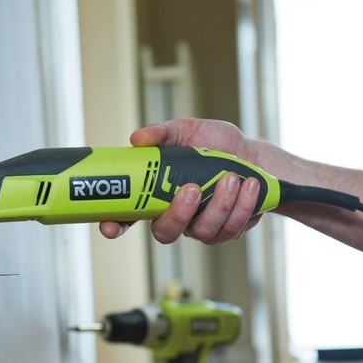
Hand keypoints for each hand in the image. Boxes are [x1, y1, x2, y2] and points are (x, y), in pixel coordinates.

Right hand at [99, 118, 263, 244]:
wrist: (253, 155)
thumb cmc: (215, 143)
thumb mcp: (187, 130)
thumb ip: (162, 133)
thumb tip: (138, 138)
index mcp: (157, 193)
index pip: (127, 215)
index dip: (115, 224)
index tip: (109, 226)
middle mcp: (176, 215)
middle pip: (165, 233)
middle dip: (179, 214)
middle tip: (192, 189)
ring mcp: (201, 226)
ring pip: (203, 231)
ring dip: (219, 204)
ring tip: (232, 178)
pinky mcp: (227, 231)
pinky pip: (231, 228)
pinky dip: (242, 205)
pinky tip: (248, 185)